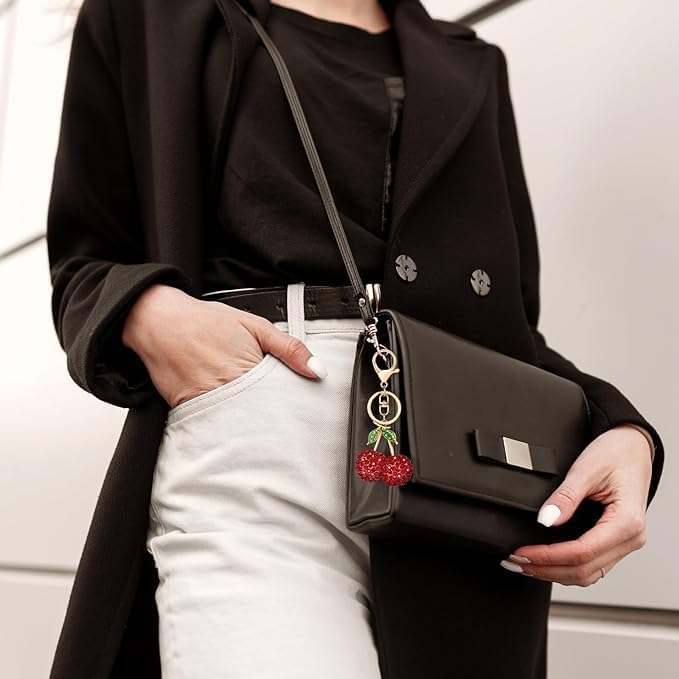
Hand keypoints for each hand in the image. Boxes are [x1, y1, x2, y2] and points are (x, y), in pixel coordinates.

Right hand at [121, 284, 327, 408]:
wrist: (157, 320)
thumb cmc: (205, 320)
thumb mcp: (255, 325)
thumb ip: (289, 348)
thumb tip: (317, 370)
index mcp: (248, 372)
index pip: (281, 402)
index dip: (291, 407)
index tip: (301, 413)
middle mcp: (227, 392)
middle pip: (262, 418)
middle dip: (272, 420)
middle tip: (282, 423)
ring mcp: (207, 404)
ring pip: (239, 426)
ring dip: (250, 424)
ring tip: (256, 418)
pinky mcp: (188, 411)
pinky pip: (213, 425)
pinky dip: (225, 423)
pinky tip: (231, 416)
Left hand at [500, 424, 652, 584]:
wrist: (633, 446)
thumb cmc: (617, 453)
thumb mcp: (587, 468)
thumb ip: (566, 496)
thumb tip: (546, 520)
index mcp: (626, 522)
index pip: (582, 552)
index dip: (547, 557)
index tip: (522, 553)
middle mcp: (630, 538)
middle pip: (584, 570)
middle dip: (546, 569)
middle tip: (516, 562)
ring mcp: (624, 542)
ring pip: (588, 574)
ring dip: (554, 573)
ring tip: (525, 565)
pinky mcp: (615, 540)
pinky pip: (591, 564)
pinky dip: (566, 566)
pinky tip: (546, 561)